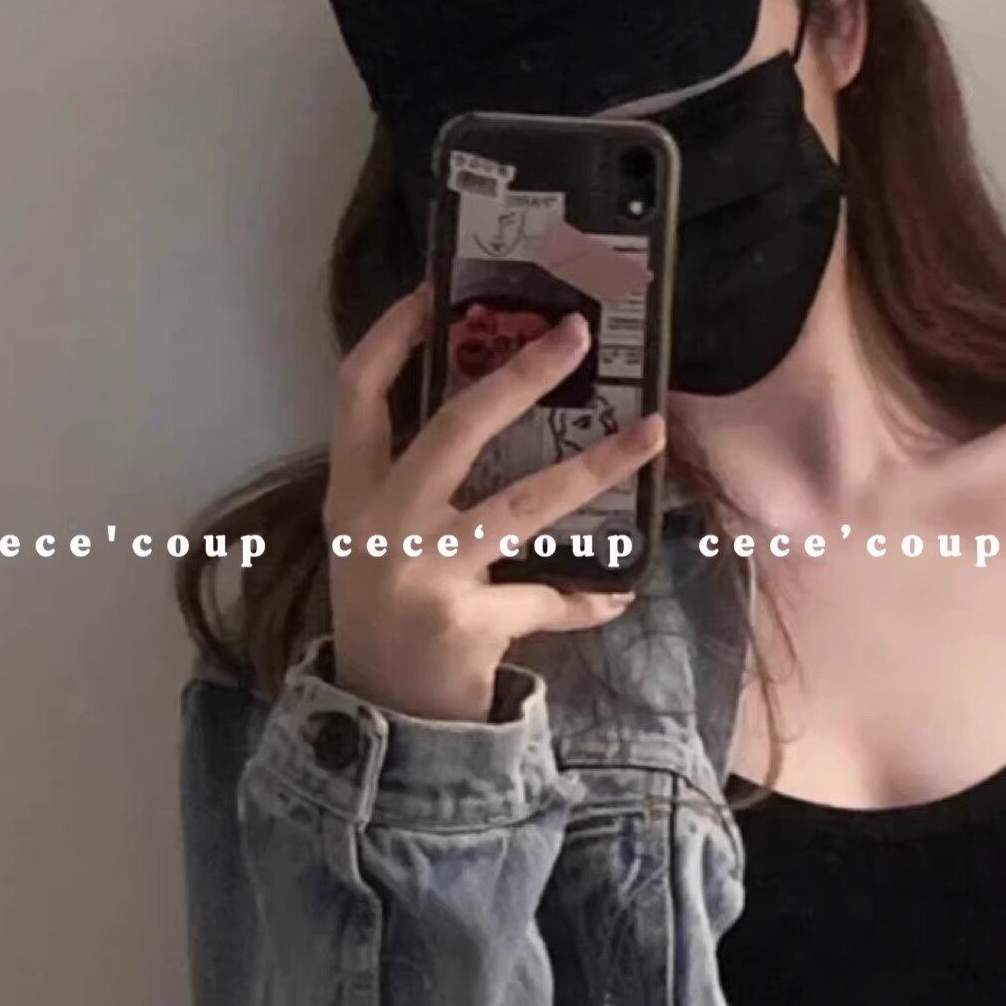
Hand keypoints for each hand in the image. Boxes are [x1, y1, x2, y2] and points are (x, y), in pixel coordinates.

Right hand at [323, 285, 666, 722]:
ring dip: (596, 467)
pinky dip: (586, 597)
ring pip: (526, 504)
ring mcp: (425, 573)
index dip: (391, 339)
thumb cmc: (389, 610)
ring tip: (651, 434)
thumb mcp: (378, 540)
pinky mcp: (466, 622)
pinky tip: (616, 594)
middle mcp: (383, 524)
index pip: (357, 395)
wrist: (381, 712)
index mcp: (354, 494)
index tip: (435, 292)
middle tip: (576, 334)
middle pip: (455, 429)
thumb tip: (498, 399)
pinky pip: (547, 597)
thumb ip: (415, 481)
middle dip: (519, 376)